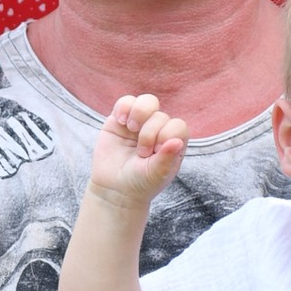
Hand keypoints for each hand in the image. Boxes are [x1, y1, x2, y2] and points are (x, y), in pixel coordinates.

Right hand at [86, 92, 187, 206]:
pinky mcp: (120, 119)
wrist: (113, 189)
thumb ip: (166, 159)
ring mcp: (140, 123)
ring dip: (140, 113)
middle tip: (141, 153)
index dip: (167, 135)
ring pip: (147, 101)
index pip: (178, 126)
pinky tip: (120, 122)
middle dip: (149, 133)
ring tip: (131, 128)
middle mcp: (158, 130)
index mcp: (172, 143)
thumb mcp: (155, 175)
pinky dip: (124, 107)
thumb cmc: (140, 184)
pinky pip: (126, 101)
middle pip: (161, 115)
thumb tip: (177, 142)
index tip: (155, 152)